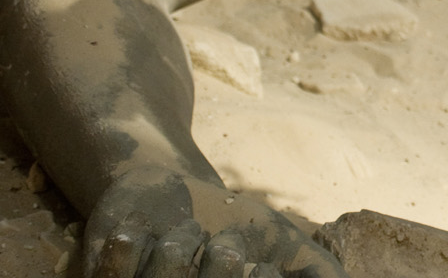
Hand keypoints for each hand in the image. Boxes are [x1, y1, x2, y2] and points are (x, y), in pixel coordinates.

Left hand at [86, 166, 348, 277]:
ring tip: (178, 238)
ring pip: (168, 276)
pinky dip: (134, 240)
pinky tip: (140, 235)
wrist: (166, 191)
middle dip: (223, 262)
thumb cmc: (234, 225)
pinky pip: (116, 265)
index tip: (258, 267)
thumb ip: (319, 276)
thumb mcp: (288, 250)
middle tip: (221, 247)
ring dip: (180, 242)